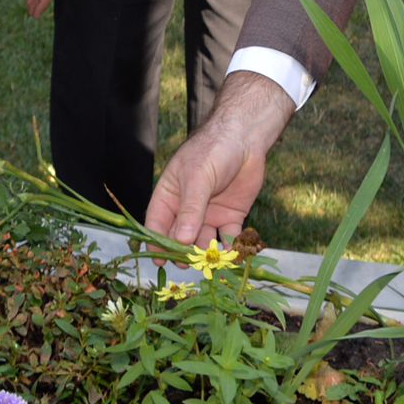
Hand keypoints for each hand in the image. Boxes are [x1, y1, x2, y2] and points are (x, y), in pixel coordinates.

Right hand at [144, 71, 295, 247]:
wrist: (246, 138)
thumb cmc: (213, 151)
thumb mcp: (198, 179)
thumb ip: (191, 210)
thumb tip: (181, 240)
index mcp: (171, 195)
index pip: (158, 223)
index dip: (156, 242)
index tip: (159, 261)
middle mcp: (188, 208)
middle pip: (180, 237)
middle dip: (182, 252)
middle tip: (187, 264)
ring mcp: (210, 214)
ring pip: (203, 241)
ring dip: (205, 252)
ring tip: (210, 260)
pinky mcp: (231, 216)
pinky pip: (228, 238)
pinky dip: (229, 248)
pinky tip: (231, 254)